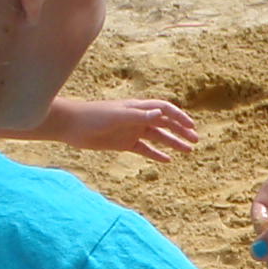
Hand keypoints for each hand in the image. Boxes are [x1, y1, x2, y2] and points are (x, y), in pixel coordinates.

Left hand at [58, 96, 198, 159]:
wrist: (72, 126)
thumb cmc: (94, 116)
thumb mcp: (118, 116)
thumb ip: (139, 116)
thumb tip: (161, 115)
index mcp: (137, 108)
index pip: (164, 109)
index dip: (179, 116)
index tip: (191, 126)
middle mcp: (137, 118)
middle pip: (164, 124)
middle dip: (181, 131)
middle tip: (195, 140)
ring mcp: (131, 131)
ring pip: (158, 137)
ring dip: (173, 143)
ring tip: (188, 151)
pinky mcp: (124, 143)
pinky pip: (145, 149)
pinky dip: (156, 154)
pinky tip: (168, 160)